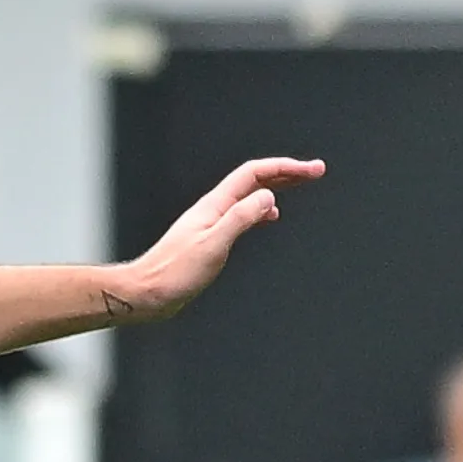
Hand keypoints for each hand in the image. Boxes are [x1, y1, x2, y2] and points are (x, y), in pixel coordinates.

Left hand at [111, 157, 324, 321]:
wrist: (146, 294)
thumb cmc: (174, 274)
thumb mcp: (213, 245)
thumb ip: (240, 219)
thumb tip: (268, 197)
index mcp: (214, 206)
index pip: (254, 174)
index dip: (285, 167)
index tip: (313, 170)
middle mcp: (213, 210)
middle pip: (254, 180)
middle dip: (287, 173)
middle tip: (316, 171)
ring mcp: (211, 223)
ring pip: (250, 196)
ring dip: (277, 187)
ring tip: (300, 185)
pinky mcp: (210, 240)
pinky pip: (242, 215)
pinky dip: (261, 210)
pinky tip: (271, 217)